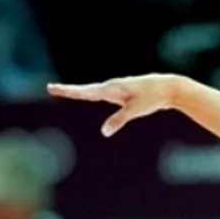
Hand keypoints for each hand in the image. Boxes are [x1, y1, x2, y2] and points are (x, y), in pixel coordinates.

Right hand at [47, 74, 182, 136]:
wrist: (168, 87)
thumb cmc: (152, 97)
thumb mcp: (135, 110)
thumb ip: (119, 120)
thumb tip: (104, 132)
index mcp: (111, 89)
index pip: (85, 92)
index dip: (69, 91)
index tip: (52, 88)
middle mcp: (111, 87)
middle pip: (86, 90)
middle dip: (69, 90)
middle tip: (51, 88)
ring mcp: (117, 90)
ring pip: (95, 92)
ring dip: (80, 92)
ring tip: (64, 91)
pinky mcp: (123, 94)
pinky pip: (104, 94)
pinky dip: (93, 94)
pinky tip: (90, 95)